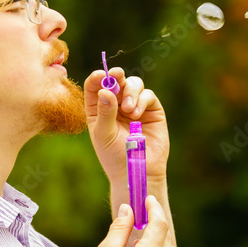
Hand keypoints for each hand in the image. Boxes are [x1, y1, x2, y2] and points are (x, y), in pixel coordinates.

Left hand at [84, 67, 169, 183]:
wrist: (138, 171)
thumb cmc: (115, 156)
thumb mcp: (104, 134)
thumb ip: (105, 112)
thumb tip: (105, 90)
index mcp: (98, 109)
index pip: (95, 86)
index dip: (97, 77)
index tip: (100, 75)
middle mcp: (116, 104)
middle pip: (116, 80)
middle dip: (116, 76)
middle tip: (117, 76)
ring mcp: (135, 106)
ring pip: (133, 84)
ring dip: (130, 91)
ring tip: (128, 109)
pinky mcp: (152, 110)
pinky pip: (148, 95)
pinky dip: (142, 100)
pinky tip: (136, 115)